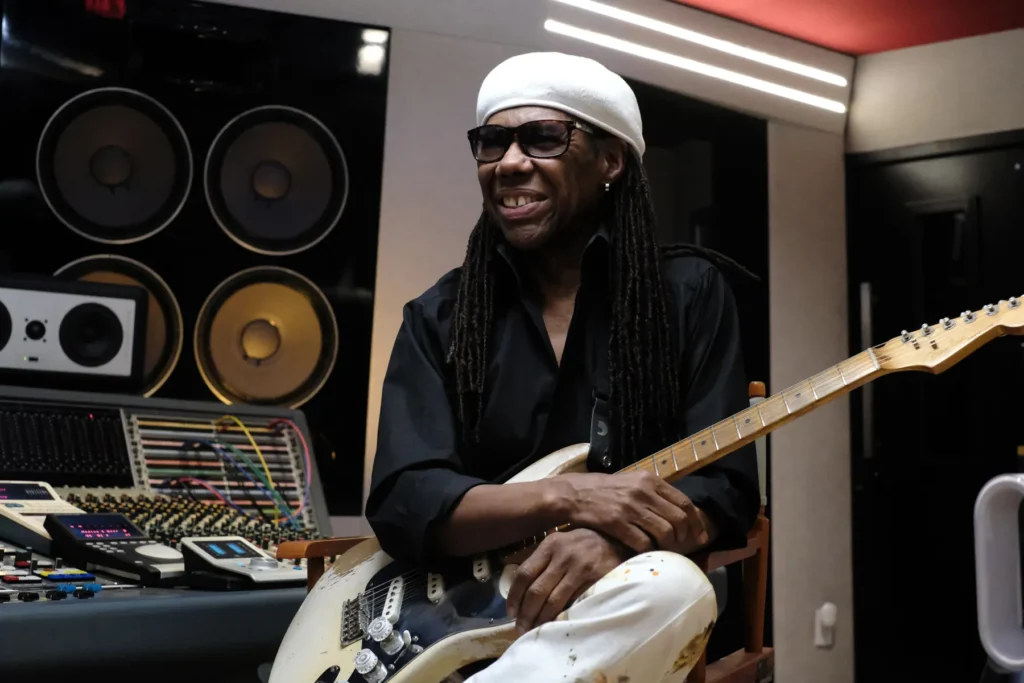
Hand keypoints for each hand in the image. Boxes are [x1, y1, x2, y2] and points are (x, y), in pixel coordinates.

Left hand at [506, 528, 627, 632]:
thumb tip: (522, 590)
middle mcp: (562, 554)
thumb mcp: (563, 543)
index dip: (514, 597)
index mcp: (550, 544)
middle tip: (521, 629)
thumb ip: (545, 560)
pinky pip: (574, 603)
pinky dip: (562, 617)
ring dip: (541, 620)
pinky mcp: (595, 578)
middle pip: (535, 591)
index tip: (511, 613)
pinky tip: (557, 625)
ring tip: (536, 631)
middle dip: (525, 614)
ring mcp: (579, 567)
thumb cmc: (588, 543)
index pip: (523, 574)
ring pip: (552, 601)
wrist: (621, 538)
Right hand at [555, 471, 709, 554]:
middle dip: (686, 537)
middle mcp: (643, 491)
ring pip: (664, 532)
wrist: (573, 494)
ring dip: (669, 546)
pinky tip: (648, 553)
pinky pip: (643, 542)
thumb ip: (653, 492)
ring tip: (667, 552)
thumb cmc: (604, 490)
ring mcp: (630, 507)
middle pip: (678, 519)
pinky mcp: (617, 522)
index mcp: (649, 480)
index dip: (696, 522)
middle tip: (686, 548)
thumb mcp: (631, 482)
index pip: (684, 502)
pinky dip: (649, 550)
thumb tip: (678, 512)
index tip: (701, 535)